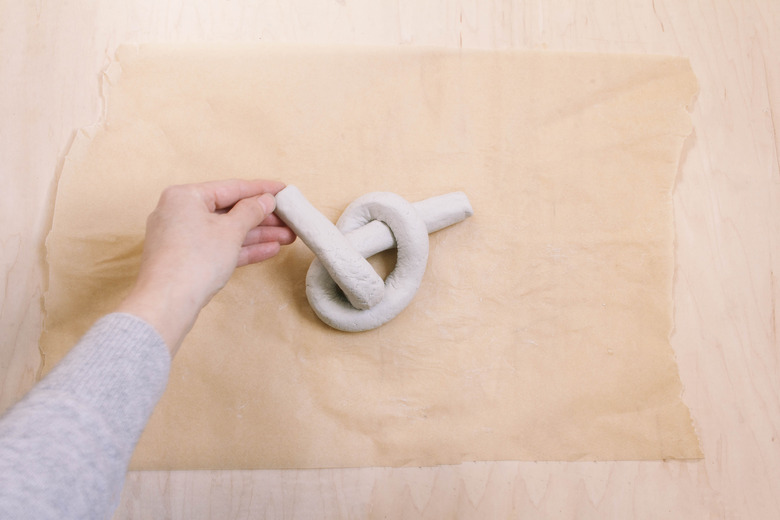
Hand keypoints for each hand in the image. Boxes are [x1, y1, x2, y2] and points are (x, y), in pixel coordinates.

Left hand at [117, 179, 295, 353]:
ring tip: (287, 237)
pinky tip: (270, 250)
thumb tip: (265, 200)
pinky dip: (242, 248)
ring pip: (226, 231)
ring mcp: (182, 238)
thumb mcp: (231, 230)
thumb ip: (251, 211)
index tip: (283, 190)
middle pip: (229, 211)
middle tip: (289, 219)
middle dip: (262, 218)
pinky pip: (219, 248)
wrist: (167, 303)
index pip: (231, 188)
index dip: (261, 189)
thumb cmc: (195, 260)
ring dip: (257, 234)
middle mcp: (180, 213)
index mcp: (185, 196)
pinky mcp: (187, 259)